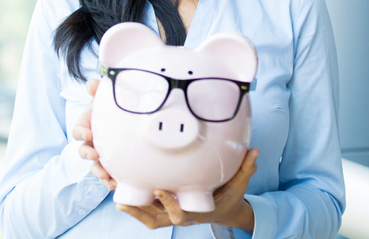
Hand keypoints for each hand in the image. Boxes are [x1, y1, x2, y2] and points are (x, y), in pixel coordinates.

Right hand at [72, 78, 116, 189]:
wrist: (122, 116)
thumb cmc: (108, 106)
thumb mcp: (102, 96)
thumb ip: (96, 89)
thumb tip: (92, 84)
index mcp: (86, 125)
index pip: (78, 130)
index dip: (81, 133)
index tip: (87, 134)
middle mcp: (91, 142)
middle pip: (84, 151)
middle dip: (88, 155)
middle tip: (95, 156)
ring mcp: (100, 153)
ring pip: (95, 165)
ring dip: (98, 171)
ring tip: (106, 177)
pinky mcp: (111, 163)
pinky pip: (109, 173)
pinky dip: (110, 180)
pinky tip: (116, 184)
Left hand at [116, 148, 258, 233]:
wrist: (222, 211)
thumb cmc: (229, 196)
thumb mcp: (239, 185)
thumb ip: (246, 168)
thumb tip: (254, 151)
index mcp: (196, 211)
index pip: (179, 213)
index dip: (167, 204)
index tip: (158, 189)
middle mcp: (180, 215)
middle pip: (155, 218)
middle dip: (138, 209)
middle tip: (123, 196)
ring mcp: (169, 215)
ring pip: (145, 216)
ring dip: (130, 206)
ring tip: (113, 190)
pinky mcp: (162, 211)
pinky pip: (144, 212)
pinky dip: (131, 204)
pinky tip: (116, 189)